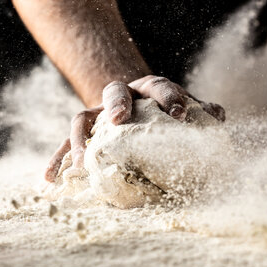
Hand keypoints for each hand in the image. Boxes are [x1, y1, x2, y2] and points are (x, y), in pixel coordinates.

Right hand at [44, 75, 224, 181]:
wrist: (134, 103)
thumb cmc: (163, 112)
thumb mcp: (182, 109)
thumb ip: (200, 111)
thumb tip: (218, 117)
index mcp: (147, 90)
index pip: (157, 86)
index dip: (167, 97)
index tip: (178, 113)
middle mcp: (119, 98)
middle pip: (113, 92)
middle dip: (117, 104)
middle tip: (119, 119)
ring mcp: (97, 116)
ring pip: (82, 120)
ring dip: (79, 140)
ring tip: (81, 163)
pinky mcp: (82, 134)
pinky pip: (65, 145)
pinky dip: (57, 161)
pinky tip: (48, 180)